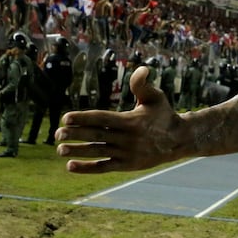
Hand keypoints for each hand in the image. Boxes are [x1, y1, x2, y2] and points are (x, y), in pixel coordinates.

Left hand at [56, 66, 178, 173]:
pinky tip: (70, 165)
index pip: (102, 119)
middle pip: (97, 136)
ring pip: (97, 152)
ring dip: (78, 151)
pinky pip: (103, 167)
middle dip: (76, 134)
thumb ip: (142, 85)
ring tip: (60, 149)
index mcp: (131, 121)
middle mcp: (127, 138)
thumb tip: (142, 69)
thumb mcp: (156, 97)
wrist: (179, 141)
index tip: (66, 118)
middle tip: (57, 133)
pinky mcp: (126, 165)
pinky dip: (87, 168)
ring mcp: (126, 154)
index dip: (83, 118)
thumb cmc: (164, 115)